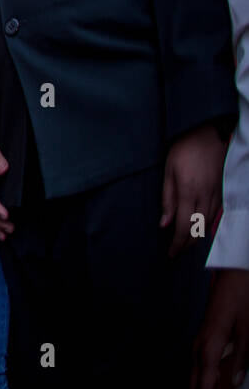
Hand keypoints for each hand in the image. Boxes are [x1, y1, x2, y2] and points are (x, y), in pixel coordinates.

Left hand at [162, 122, 225, 256]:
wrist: (209, 134)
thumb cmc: (184, 149)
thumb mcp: (168, 171)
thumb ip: (167, 199)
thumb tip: (164, 223)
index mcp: (189, 193)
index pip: (184, 227)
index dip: (177, 243)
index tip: (170, 254)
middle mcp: (205, 198)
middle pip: (198, 230)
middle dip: (187, 245)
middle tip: (176, 253)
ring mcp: (217, 195)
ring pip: (208, 225)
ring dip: (197, 238)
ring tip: (185, 246)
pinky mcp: (222, 191)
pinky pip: (215, 215)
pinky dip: (206, 227)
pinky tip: (200, 230)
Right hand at [191, 268, 248, 388]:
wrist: (233, 275)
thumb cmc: (241, 298)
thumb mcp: (248, 330)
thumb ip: (240, 358)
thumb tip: (235, 380)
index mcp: (210, 344)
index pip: (205, 380)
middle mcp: (200, 343)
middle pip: (194, 378)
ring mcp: (200, 338)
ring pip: (194, 371)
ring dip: (199, 387)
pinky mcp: (204, 335)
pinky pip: (199, 361)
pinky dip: (202, 375)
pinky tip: (208, 381)